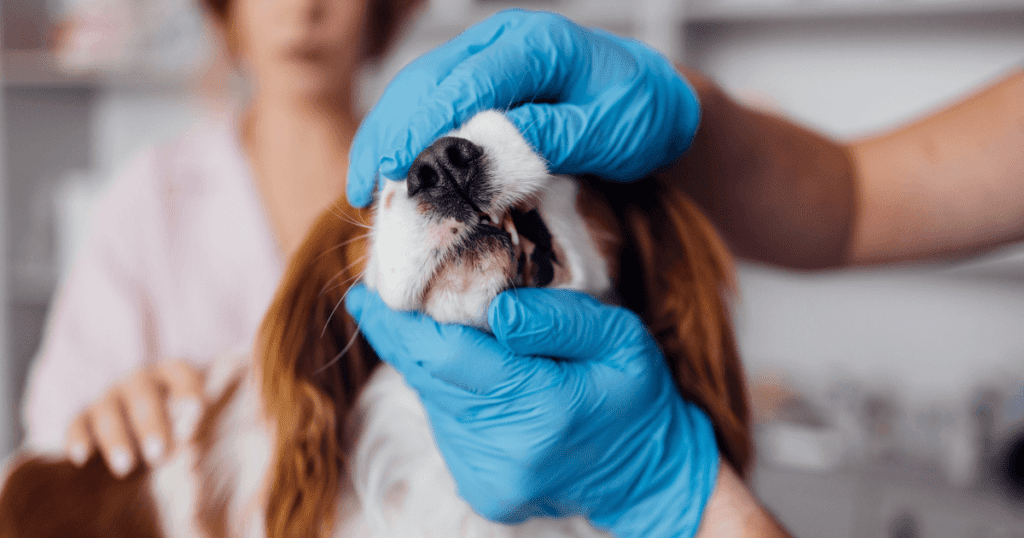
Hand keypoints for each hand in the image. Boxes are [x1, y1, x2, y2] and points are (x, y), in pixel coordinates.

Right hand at [65, 359, 205, 477]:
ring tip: (126, 468)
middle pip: (142, 395)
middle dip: (151, 424)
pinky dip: (78, 439)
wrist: (148, 439)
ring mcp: (110, 396)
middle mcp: (139, 380)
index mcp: (173, 374)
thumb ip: (205, 423)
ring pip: (108, 411)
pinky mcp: (84, 416)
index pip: (181, 373)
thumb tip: (218, 428)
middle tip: (160, 454)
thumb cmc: (186, 427)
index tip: (198, 411)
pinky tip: (81, 459)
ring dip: (116, 438)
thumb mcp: (199, 421)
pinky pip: (77, 423)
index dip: (188, 389)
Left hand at [345, 285, 718, 537]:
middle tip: (383, 299)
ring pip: (433, 401)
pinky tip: (475, 378)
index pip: (444, 356)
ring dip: (431, 365)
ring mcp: (488, 476)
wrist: (647, 474)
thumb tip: (498, 311)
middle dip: (403, 337)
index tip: (363, 294)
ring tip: (444, 332)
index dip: (397, 325)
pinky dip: (450, 395)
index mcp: (541, 408)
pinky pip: (447, 425)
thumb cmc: (636, 396)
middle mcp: (504, 451)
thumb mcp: (621, 340)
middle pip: (429, 378)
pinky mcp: (482, 488)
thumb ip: (561, 320)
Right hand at [346, 9, 699, 206]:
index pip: (467, 81)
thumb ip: (555, 136)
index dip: (425, 123)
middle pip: (427, 80)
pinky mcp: (478, 83)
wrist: (654, 103)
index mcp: (537, 45)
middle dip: (390, 131)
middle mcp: (502, 43)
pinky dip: (405, 138)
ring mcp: (486, 60)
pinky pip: (430, 105)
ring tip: (363, 186)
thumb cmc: (639, 115)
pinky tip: (387, 171)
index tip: (396, 164)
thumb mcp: (611, 130)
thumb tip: (491, 148)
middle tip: (365, 183)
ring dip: (386, 135)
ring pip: (418, 91)